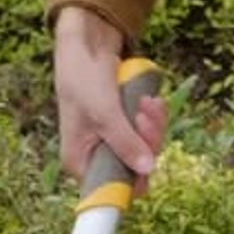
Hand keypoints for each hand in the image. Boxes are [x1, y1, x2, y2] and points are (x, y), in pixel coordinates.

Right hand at [54, 6, 166, 193]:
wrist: (87, 44)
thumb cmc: (83, 78)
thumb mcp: (104, 113)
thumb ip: (125, 142)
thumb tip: (146, 169)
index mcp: (80, 162)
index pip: (111, 189)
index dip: (132, 180)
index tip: (146, 162)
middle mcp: (95, 156)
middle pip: (135, 168)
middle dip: (147, 141)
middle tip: (144, 115)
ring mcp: (112, 141)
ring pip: (146, 149)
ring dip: (153, 126)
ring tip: (147, 103)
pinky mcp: (125, 126)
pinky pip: (148, 132)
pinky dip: (153, 117)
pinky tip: (150, 101)